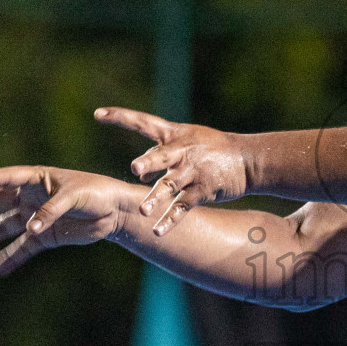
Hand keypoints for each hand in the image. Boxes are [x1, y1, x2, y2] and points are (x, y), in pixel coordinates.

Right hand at [0, 166, 137, 276]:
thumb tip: (30, 228)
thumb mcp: (74, 197)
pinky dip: (11, 258)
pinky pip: (23, 248)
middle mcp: (32, 197)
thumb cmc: (96, 193)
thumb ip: (51, 210)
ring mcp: (37, 217)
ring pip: (6, 226)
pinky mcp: (46, 236)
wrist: (115, 212)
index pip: (7, 179)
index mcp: (37, 179)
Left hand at [95, 107, 250, 235]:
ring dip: (156, 199)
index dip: (121, 117)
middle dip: (149, 163)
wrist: (248, 159)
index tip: (98, 114)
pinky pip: (183, 207)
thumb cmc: (213, 149)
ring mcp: (193, 171)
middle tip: (136, 169)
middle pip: (162, 156)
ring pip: (171, 186)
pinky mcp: (203, 190)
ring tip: (143, 211)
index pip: (143, 122)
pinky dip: (170, 220)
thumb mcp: (189, 141)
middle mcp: (183, 151)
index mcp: (175, 134)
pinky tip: (158, 231)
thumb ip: (161, 154)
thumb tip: (138, 172)